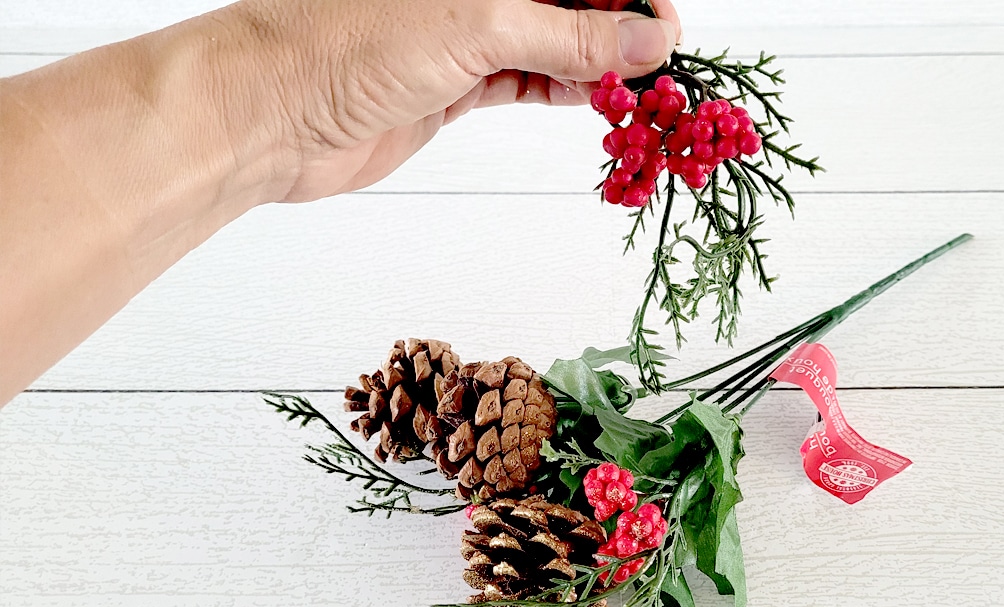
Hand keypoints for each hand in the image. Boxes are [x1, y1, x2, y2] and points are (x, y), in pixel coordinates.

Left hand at [213, 0, 680, 202]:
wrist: (269, 115)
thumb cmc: (344, 44)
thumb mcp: (477, 26)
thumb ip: (570, 35)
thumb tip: (648, 40)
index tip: (665, 27)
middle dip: (617, 26)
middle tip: (662, 65)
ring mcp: (463, 29)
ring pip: (552, 38)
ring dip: (598, 63)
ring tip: (640, 90)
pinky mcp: (453, 80)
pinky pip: (527, 77)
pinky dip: (564, 89)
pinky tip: (596, 100)